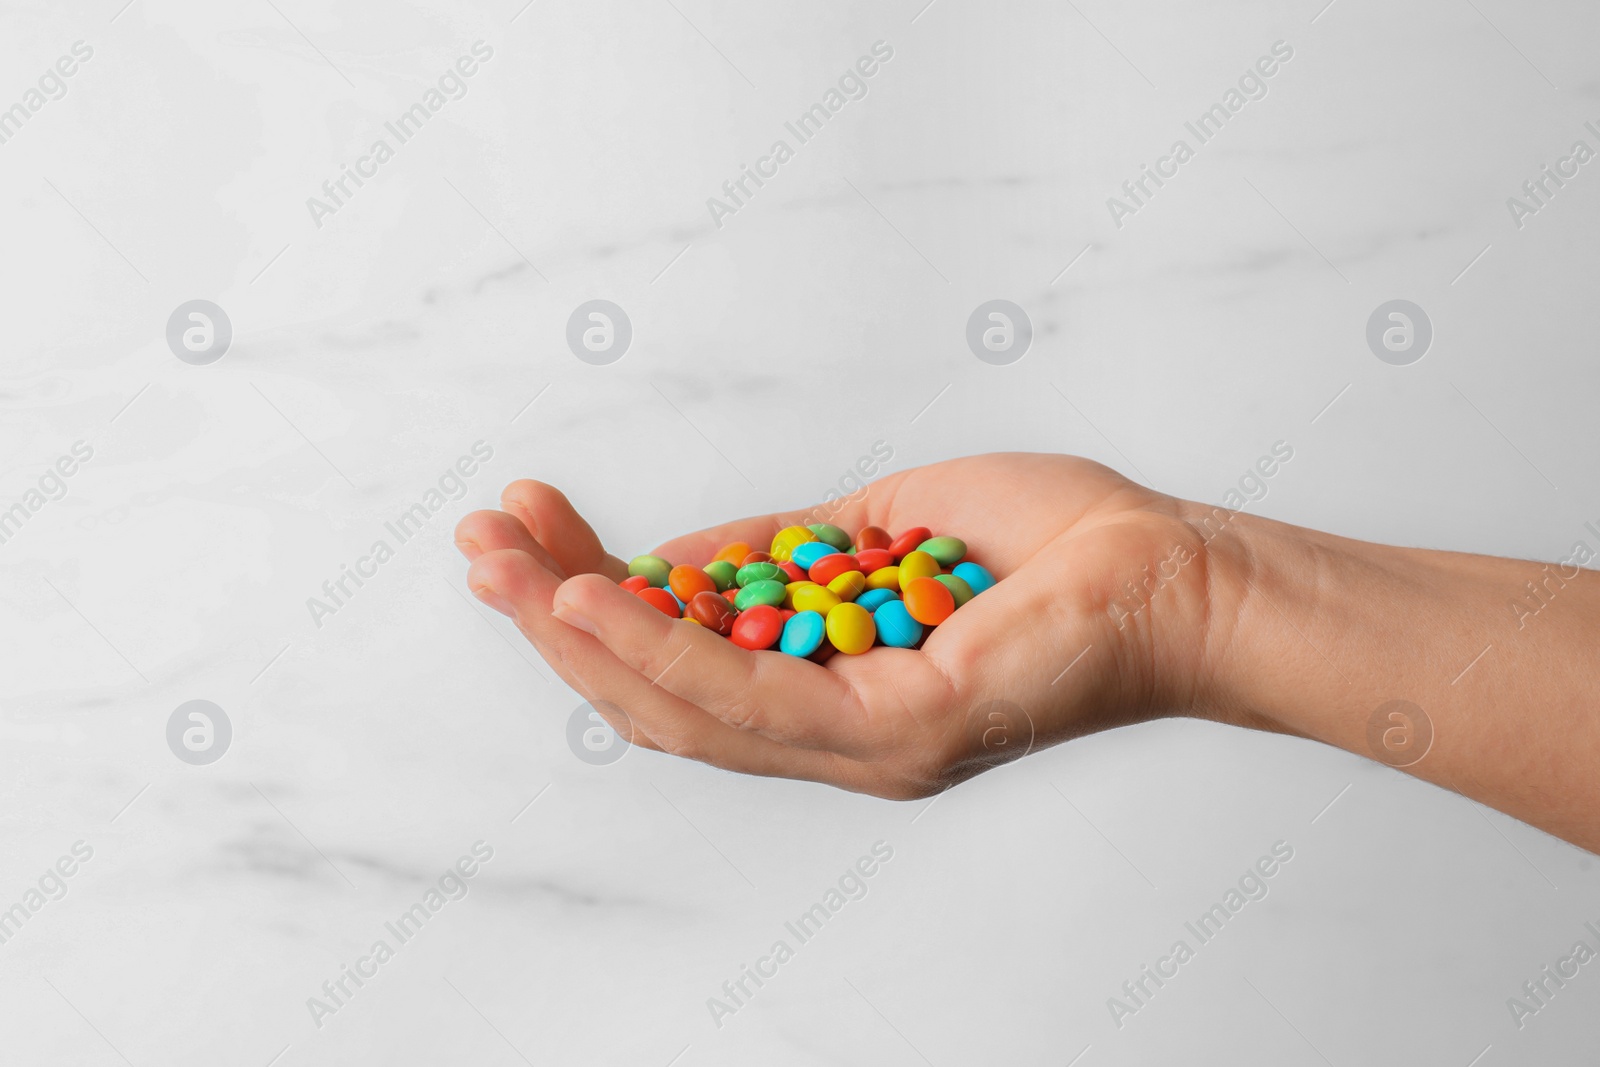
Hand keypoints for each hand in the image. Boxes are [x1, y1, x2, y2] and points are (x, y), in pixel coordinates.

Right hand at [454, 453, 1224, 798]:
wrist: (1171, 569)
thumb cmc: (1043, 547)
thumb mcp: (869, 531)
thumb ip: (769, 558)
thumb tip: (667, 561)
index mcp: (824, 694)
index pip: (677, 667)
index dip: (588, 606)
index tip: (527, 529)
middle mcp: (832, 740)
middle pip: (656, 700)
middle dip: (556, 621)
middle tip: (481, 545)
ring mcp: (861, 749)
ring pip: (681, 710)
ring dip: (579, 635)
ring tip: (506, 565)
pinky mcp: (896, 734)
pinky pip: (750, 702)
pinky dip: (663, 650)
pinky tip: (595, 596)